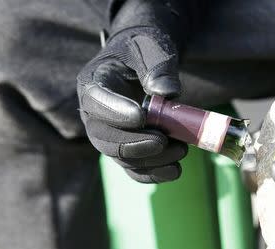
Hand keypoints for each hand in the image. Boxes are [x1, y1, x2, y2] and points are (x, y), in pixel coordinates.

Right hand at [77, 0, 186, 182]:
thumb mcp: (150, 47)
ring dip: (150, 161)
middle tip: (163, 141)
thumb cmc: (142, 51)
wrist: (142, 62)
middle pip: (103, 138)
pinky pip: (134, 169)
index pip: (96, 102)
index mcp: (93, 83)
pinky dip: (153, 174)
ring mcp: (109, 134)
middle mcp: (95, 114)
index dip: (116, 113)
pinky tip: (175, 170)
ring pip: (120, 158)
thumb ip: (157, 67)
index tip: (142, 116)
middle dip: (134, 145)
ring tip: (180, 150)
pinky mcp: (127, 149)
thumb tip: (167, 94)